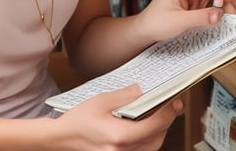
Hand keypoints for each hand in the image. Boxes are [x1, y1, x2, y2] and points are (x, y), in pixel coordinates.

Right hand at [56, 84, 181, 150]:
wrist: (61, 139)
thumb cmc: (76, 122)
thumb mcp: (100, 101)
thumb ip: (123, 96)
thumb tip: (141, 91)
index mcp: (119, 136)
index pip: (154, 126)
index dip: (168, 113)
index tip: (175, 103)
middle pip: (156, 139)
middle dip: (166, 123)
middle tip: (171, 107)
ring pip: (150, 148)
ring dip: (158, 133)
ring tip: (160, 116)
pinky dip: (148, 141)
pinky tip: (146, 129)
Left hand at [136, 0, 235, 42]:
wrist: (143, 32)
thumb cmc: (153, 23)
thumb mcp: (177, 22)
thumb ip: (198, 18)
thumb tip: (218, 14)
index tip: (221, 2)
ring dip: (225, 4)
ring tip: (234, 16)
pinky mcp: (192, 7)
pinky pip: (209, 6)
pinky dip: (218, 11)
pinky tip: (224, 18)